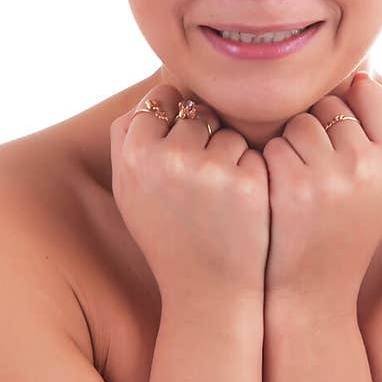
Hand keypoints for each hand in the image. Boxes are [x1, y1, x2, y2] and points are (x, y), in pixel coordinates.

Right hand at [110, 83, 269, 304]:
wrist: (207, 289)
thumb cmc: (167, 235)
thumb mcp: (129, 191)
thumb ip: (129, 139)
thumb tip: (155, 92)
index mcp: (134, 156)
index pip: (160, 100)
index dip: (174, 118)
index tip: (180, 147)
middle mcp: (169, 158)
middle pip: (196, 112)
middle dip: (203, 138)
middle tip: (198, 184)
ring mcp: (210, 170)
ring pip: (227, 131)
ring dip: (229, 155)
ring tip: (217, 198)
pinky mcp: (247, 182)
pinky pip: (253, 152)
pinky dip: (251, 172)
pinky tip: (240, 205)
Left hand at [261, 74, 381, 308]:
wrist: (310, 294)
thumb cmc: (340, 228)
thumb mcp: (376, 182)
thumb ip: (372, 128)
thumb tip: (357, 66)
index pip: (367, 91)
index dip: (345, 113)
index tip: (338, 149)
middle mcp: (370, 163)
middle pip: (329, 104)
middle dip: (316, 130)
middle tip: (317, 178)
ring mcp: (331, 174)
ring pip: (298, 120)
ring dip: (289, 144)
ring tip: (298, 188)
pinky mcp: (290, 184)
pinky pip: (271, 143)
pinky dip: (268, 163)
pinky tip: (277, 196)